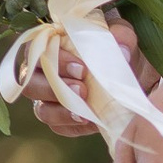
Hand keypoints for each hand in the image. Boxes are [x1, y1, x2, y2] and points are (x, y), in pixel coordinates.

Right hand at [25, 16, 157, 137]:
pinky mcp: (60, 118)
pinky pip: (57, 126)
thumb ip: (121, 36)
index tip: (82, 69)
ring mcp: (48, 97)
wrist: (132, 75)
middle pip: (30, 83)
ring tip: (84, 112)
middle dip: (54, 88)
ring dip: (61, 112)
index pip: (36, 50)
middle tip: (83, 90)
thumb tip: (122, 53)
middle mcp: (41, 71)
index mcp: (50, 43)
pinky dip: (72, 125)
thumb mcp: (123, 35)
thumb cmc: (117, 47)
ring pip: (41, 109)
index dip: (55, 61)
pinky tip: (90, 122)